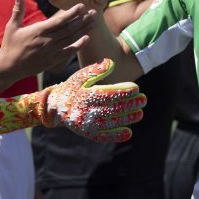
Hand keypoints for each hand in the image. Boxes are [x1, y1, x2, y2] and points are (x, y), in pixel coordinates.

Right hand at [0, 0, 95, 80]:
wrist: (9, 67)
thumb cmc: (10, 45)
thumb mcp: (12, 27)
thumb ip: (18, 10)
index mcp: (39, 30)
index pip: (59, 20)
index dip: (72, 13)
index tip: (81, 6)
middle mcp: (47, 41)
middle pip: (69, 29)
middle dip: (83, 20)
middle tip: (94, 12)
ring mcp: (51, 51)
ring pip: (71, 39)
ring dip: (84, 30)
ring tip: (94, 22)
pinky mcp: (53, 60)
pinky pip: (69, 52)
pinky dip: (78, 45)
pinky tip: (87, 38)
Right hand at [0, 59, 146, 141]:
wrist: (54, 108)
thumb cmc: (71, 89)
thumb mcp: (79, 77)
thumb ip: (95, 70)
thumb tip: (111, 62)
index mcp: (83, 96)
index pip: (106, 94)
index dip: (122, 91)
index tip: (136, 88)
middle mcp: (84, 111)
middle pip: (111, 109)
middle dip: (129, 105)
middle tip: (143, 100)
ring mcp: (85, 125)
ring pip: (109, 123)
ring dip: (127, 119)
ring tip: (140, 113)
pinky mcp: (87, 134)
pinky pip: (102, 136)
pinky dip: (115, 135)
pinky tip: (128, 133)